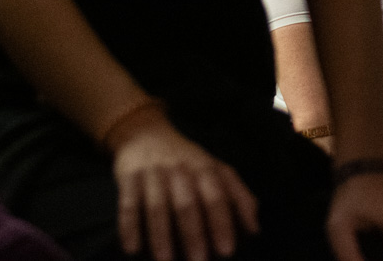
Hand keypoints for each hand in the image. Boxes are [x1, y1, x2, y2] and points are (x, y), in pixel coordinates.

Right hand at [111, 116, 258, 260]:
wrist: (145, 133)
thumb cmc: (187, 161)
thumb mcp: (216, 170)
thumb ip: (238, 196)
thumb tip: (255, 230)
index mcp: (205, 169)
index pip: (217, 197)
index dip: (222, 224)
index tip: (227, 252)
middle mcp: (180, 170)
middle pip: (187, 204)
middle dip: (193, 235)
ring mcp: (153, 173)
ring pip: (157, 207)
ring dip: (161, 236)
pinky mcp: (128, 177)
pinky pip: (127, 204)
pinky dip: (129, 226)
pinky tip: (132, 250)